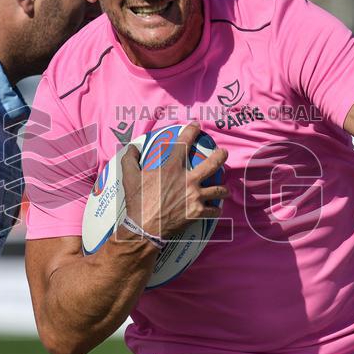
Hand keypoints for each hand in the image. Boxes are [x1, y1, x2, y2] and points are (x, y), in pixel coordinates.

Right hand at [121, 123, 227, 238]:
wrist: (145, 227)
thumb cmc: (138, 201)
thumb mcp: (130, 177)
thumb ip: (130, 159)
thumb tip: (132, 147)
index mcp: (172, 168)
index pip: (184, 143)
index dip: (191, 131)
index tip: (196, 125)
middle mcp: (188, 180)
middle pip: (213, 163)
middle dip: (221, 155)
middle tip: (223, 153)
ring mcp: (196, 197)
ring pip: (219, 189)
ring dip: (222, 188)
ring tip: (223, 188)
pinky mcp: (198, 213)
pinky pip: (215, 210)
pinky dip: (216, 210)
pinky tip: (216, 209)